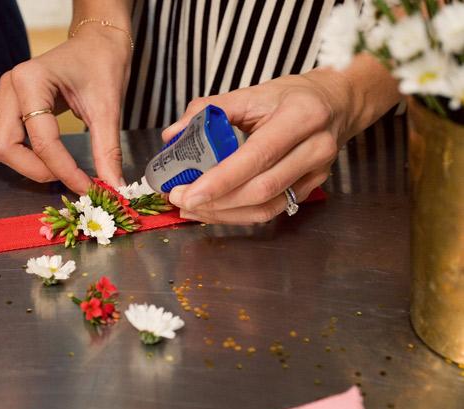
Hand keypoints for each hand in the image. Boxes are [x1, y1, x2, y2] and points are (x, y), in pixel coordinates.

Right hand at [0, 24, 131, 193]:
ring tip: (40, 163)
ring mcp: (1, 90)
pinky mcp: (1, 97)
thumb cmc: (102, 66)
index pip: (42, 142)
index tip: (87, 187)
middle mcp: (9, 85)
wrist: (98, 44)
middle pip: (2, 146)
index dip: (65, 172)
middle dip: (34, 170)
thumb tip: (113, 186)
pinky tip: (20, 143)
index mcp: (31, 81)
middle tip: (66, 177)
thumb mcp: (108, 109)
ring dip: (5, 157)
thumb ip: (107, 150)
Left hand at [162, 70, 356, 224]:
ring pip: (267, 207)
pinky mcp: (311, 188)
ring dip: (225, 213)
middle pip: (261, 189)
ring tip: (192, 208)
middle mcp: (315, 148)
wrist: (335, 104)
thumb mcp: (253, 92)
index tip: (186, 192)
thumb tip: (173, 135)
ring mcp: (316, 173)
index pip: (257, 156)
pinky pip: (272, 210)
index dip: (220, 180)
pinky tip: (216, 210)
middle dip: (216, 201)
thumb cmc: (291, 96)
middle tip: (181, 199)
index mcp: (300, 117)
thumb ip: (211, 109)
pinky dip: (240, 214)